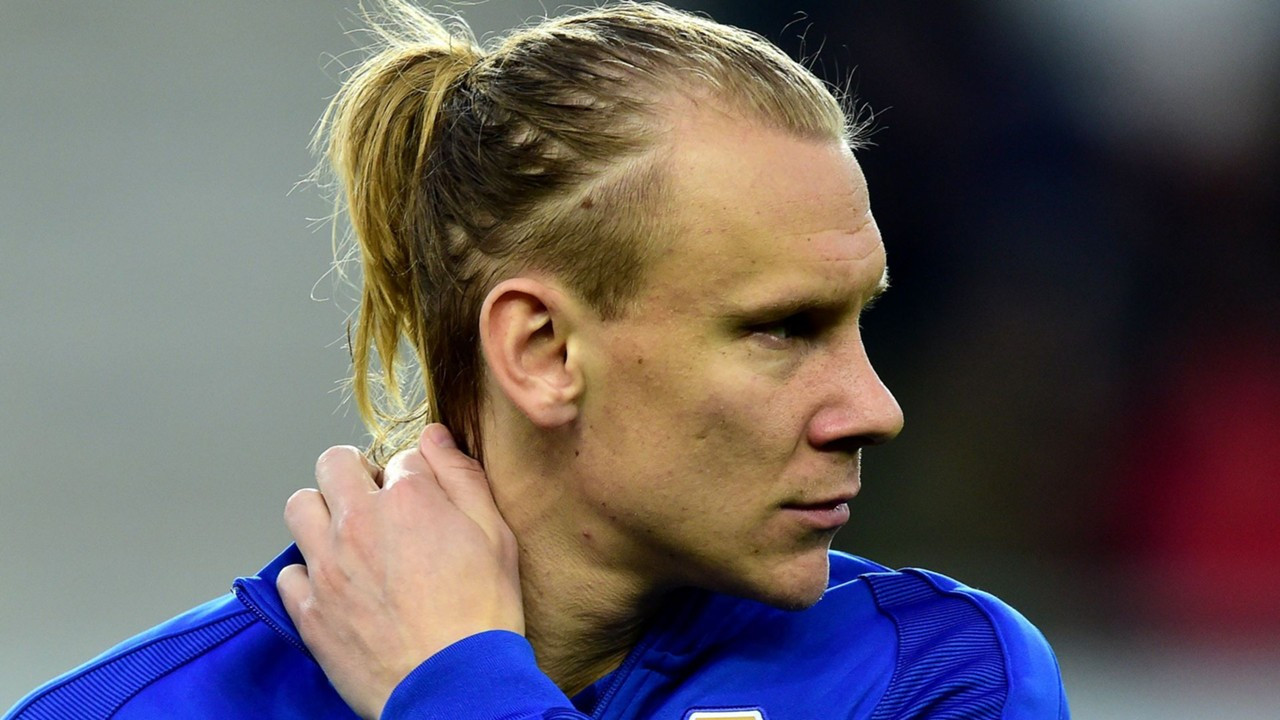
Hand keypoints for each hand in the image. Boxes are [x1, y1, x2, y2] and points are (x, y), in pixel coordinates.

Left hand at [277, 424, 523, 719]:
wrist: (453, 686)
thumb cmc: (482, 615)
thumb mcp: (495, 536)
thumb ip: (462, 478)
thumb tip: (436, 437)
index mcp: (409, 499)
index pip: (401, 456)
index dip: (417, 476)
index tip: (425, 499)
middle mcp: (359, 523)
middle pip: (334, 464)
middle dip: (354, 473)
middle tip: (375, 501)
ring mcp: (328, 567)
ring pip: (299, 507)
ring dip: (322, 512)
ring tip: (347, 536)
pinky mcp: (310, 610)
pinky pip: (289, 572)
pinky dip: (308, 573)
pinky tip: (336, 586)